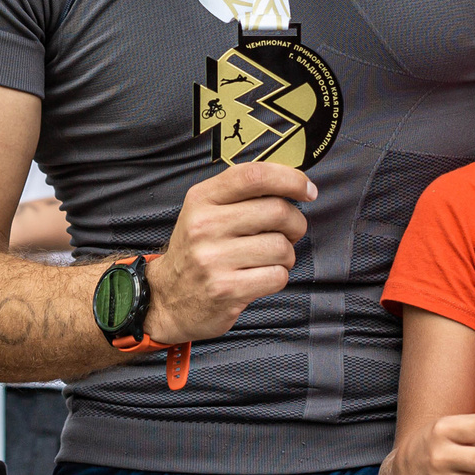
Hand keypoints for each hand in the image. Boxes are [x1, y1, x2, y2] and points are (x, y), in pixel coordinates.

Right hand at [142, 162, 312, 345]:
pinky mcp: (225, 290)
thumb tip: (294, 184)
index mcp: (201, 199)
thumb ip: (241, 194)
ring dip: (286, 255)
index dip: (290, 179)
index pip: (253, 176)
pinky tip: (260, 277)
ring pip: (282, 247)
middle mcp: (204, 226)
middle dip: (295, 223)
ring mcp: (213, 259)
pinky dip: (278, 276)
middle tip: (289, 232)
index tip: (307, 190)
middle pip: (277, 211)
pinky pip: (277, 276)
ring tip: (268, 259)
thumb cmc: (197, 251)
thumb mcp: (205, 212)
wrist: (167, 299)